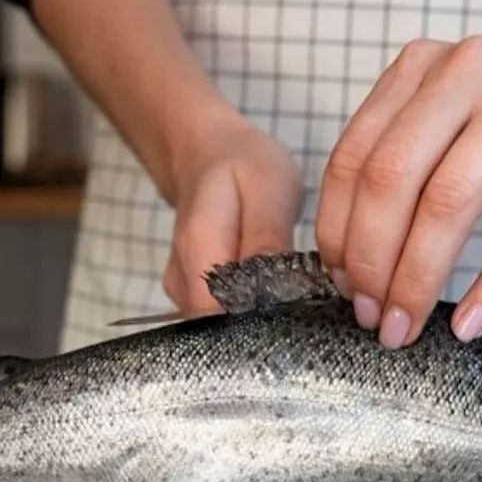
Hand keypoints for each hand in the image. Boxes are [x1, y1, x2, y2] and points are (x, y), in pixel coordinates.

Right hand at [163, 119, 302, 314]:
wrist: (209, 155)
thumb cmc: (244, 167)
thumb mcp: (269, 187)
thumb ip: (268, 238)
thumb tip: (274, 290)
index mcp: (197, 246)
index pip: (219, 313)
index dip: (259, 323)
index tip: (295, 310)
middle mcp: (181, 277)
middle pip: (220, 326)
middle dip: (264, 321)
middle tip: (300, 295)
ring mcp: (183, 289)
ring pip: (223, 324)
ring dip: (258, 315)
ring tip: (286, 284)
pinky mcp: (192, 295)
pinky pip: (223, 316)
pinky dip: (249, 307)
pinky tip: (270, 286)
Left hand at [314, 33, 481, 347]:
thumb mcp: (459, 121)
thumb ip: (408, 164)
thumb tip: (352, 262)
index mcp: (423, 65)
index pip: (354, 157)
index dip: (338, 231)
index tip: (341, 284)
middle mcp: (467, 69)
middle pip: (391, 179)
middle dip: (370, 261)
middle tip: (372, 317)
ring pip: (448, 202)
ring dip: (418, 279)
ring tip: (407, 327)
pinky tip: (470, 324)